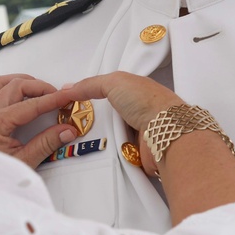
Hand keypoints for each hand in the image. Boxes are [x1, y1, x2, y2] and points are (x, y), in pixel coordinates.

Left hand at [0, 74, 81, 167]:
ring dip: (22, 82)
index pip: (29, 105)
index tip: (67, 96)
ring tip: (41, 91)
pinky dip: (8, 88)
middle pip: (16, 86)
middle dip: (40, 88)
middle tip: (58, 96)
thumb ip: (46, 143)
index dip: (52, 99)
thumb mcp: (24, 161)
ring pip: (1, 83)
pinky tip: (20, 95)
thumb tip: (67, 130)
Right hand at [50, 72, 183, 177]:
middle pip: (104, 115)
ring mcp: (134, 133)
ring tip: (73, 136)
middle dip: (89, 119)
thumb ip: (90, 84)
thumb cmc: (147, 101)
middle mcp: (135, 111)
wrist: (167, 133)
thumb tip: (69, 88)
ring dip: (94, 137)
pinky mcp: (133, 153)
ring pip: (106, 135)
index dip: (88, 95)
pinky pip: (111, 153)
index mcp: (133, 92)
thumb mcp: (114, 81)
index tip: (69, 101)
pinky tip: (88, 150)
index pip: (106, 92)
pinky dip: (102, 152)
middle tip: (68, 121)